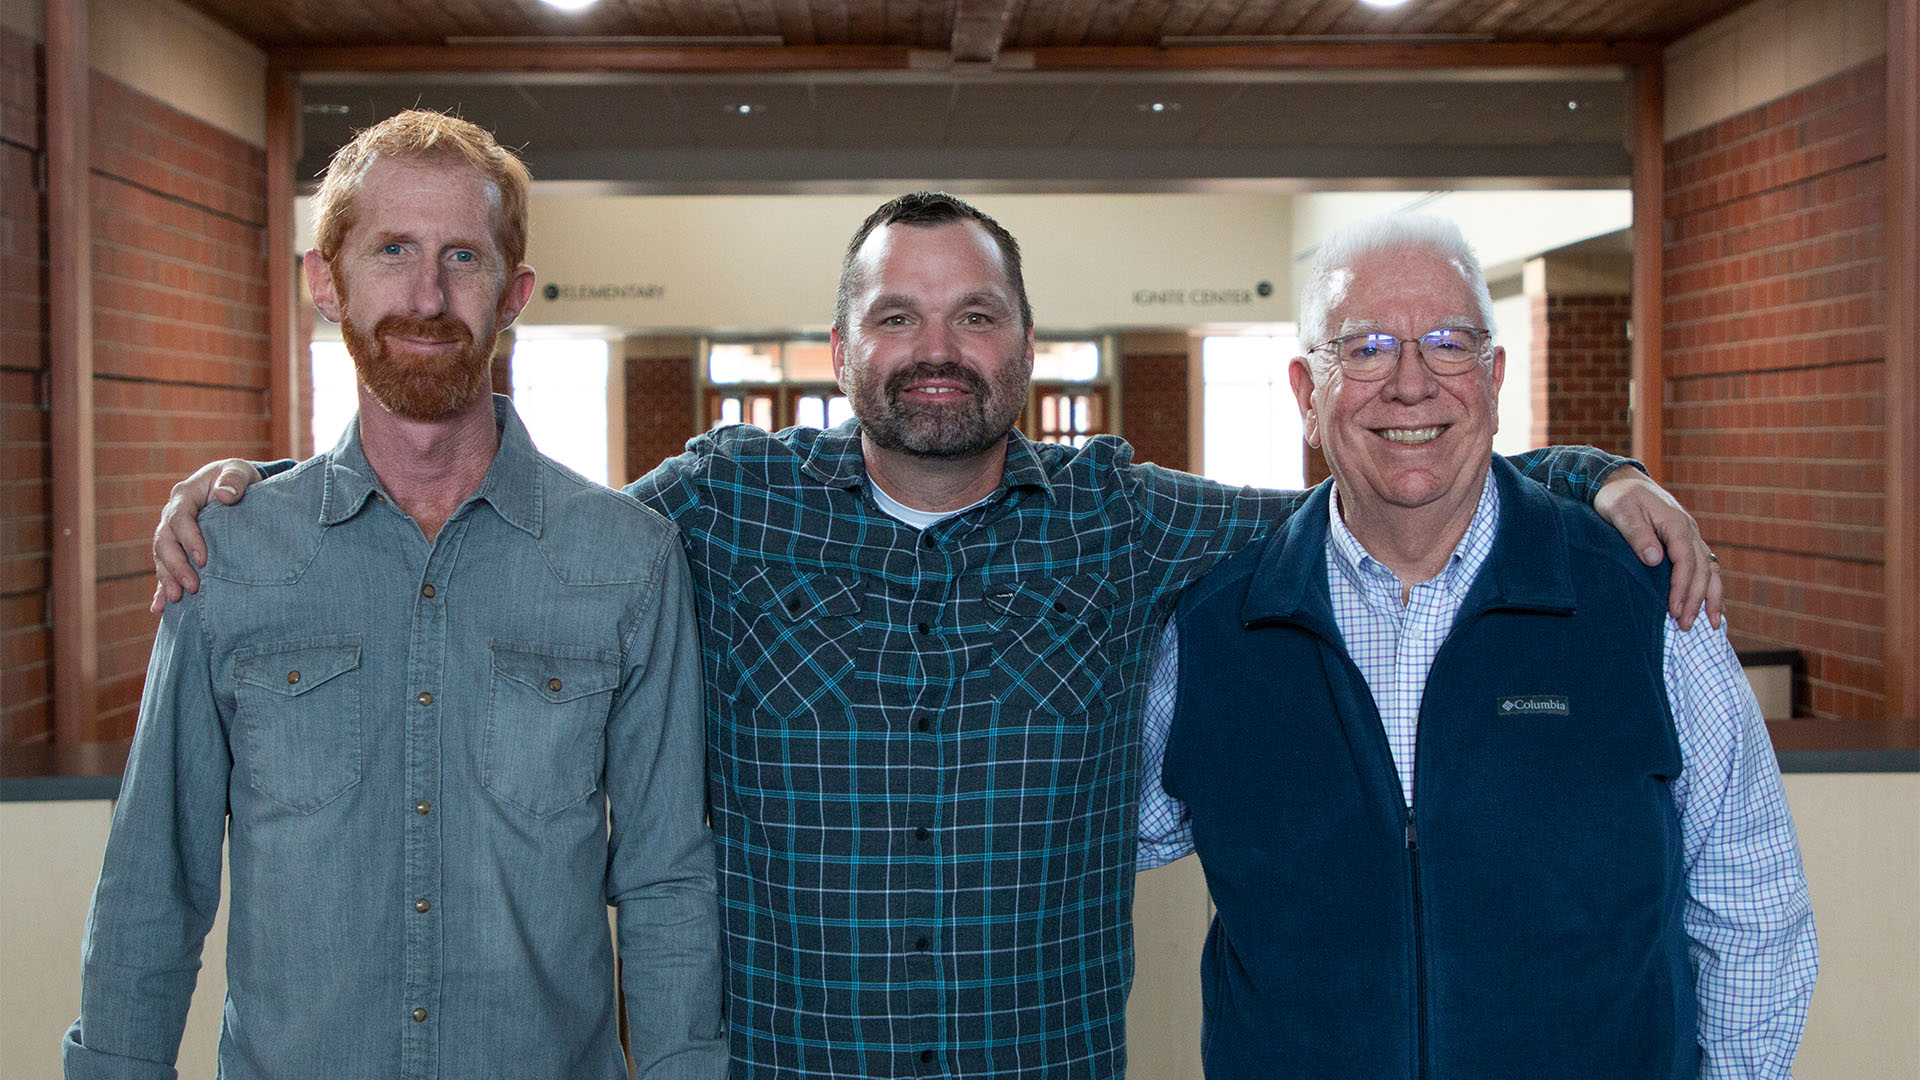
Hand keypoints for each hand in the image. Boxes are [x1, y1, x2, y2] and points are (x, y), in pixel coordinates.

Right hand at [149, 459, 260, 613]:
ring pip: (162, 558)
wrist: (233, 485)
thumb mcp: (239, 471)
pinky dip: (161, 589)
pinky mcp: (178, 550)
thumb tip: (224, 496)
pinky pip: (166, 569)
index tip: (203, 559)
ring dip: (167, 579)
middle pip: (165, 542)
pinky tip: (160, 608)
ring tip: (177, 599)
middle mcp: (173, 516)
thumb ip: (234, 479)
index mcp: (185, 496)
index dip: (188, 539)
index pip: (180, 518)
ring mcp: (172, 534)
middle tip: (191, 587)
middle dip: (176, 566)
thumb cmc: (237, 478)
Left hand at [1592, 466, 1722, 629]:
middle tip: (1685, 626)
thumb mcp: (1622, 512)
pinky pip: (1705, 567)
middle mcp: (1689, 530)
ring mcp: (1691, 536)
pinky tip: (1711, 607)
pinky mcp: (1686, 542)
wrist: (1621, 481)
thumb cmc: (1618, 497)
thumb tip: (1655, 559)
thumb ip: (1638, 534)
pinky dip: (1710, 587)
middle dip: (1696, 600)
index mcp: (1676, 524)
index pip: (1686, 561)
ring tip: (1713, 625)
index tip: (1674, 610)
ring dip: (1711, 597)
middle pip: (1702, 570)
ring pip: (1710, 570)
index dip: (1681, 588)